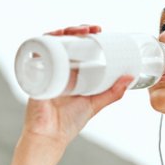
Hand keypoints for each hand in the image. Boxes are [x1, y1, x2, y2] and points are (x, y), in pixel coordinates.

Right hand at [22, 23, 131, 145]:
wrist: (50, 136)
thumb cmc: (68, 122)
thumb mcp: (95, 103)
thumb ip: (113, 92)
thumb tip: (130, 78)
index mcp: (70, 73)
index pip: (75, 46)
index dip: (85, 35)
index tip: (98, 29)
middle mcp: (57, 68)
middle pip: (63, 41)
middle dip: (76, 29)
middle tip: (92, 28)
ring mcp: (45, 70)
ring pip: (49, 43)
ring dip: (61, 32)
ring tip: (77, 31)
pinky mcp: (34, 75)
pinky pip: (35, 54)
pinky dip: (42, 43)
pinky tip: (53, 38)